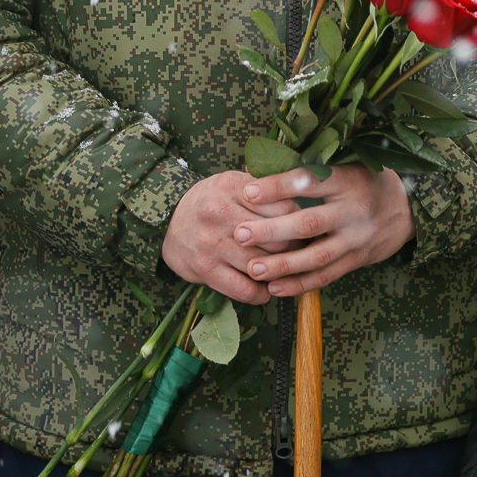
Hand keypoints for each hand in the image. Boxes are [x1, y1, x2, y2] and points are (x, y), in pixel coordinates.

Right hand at [161, 170, 302, 303]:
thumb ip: (266, 184)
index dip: (300, 219)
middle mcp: (219, 213)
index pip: (283, 206)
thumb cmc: (214, 201)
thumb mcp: (235, 182)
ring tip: (287, 269)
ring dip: (280, 272)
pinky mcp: (205, 269)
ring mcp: (211, 243)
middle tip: (302, 251)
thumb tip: (305, 185)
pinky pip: (244, 289)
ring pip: (262, 264)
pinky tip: (267, 289)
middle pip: (276, 237)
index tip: (306, 226)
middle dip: (294, 247)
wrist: (170, 224)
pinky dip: (261, 294)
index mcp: (232, 186)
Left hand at [230, 165, 417, 296]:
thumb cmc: (367, 182)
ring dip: (283, 265)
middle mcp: (354, 210)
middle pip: (309, 223)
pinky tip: (275, 288)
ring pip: (316, 256)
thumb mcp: (348, 164)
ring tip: (253, 269)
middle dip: (272, 231)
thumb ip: (310, 169)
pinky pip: (326, 276)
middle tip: (240, 234)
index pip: (310, 182)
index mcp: (349, 179)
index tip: (248, 192)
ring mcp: (357, 238)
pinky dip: (300, 284)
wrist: (408, 210)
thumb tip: (259, 166)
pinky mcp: (358, 260)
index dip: (278, 187)